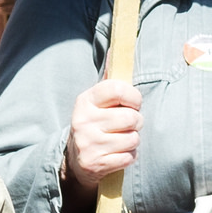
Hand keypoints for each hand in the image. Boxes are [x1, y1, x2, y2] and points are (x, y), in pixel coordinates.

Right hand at [64, 78, 142, 194]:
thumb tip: (116, 49)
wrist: (75, 161)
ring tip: (121, 140)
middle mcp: (83, 120)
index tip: (133, 104)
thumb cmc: (95, 124)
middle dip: (136, 123)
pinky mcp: (95, 163)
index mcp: (85, 100)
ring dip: (132, 142)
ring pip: (133, 139)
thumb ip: (109, 79)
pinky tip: (117, 154)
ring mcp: (88, 143)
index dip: (133, 97)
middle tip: (128, 125)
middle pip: (131, 118)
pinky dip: (128, 157)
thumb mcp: (96, 102)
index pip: (117, 89)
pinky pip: (128, 158)